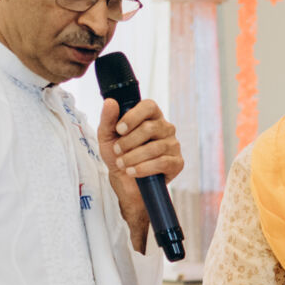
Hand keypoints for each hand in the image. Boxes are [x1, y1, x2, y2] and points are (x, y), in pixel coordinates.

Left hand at [97, 94, 182, 251]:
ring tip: (122, 164)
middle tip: (117, 151)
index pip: (149, 106)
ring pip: (154, 147)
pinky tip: (132, 172)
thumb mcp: (107, 137)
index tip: (119, 130)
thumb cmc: (118, 156)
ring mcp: (173, 145)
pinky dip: (143, 168)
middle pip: (150, 128)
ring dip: (133, 157)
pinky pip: (162, 163)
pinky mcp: (177, 163)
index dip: (133, 116)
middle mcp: (166, 128)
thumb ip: (108, 119)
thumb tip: (110, 102)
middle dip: (129, 142)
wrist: (125, 182)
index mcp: (151, 117)